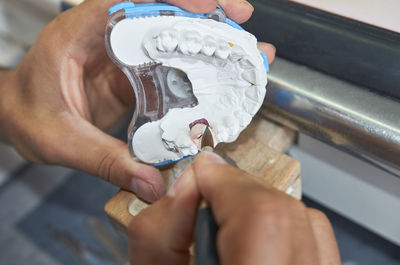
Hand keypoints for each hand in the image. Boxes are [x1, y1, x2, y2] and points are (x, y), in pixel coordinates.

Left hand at [0, 0, 274, 201]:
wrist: (14, 116)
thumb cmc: (25, 115)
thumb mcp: (61, 140)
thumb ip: (104, 160)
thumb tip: (151, 184)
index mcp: (82, 32)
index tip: (210, 4)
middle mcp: (108, 36)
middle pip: (163, 13)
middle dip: (206, 16)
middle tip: (243, 22)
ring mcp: (124, 55)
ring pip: (171, 39)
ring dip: (208, 42)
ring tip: (243, 52)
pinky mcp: (133, 75)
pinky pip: (169, 67)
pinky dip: (196, 72)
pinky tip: (220, 82)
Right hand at [128, 152, 340, 264]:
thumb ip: (162, 224)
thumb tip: (195, 181)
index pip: (261, 215)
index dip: (228, 183)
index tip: (203, 172)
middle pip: (286, 214)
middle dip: (241, 192)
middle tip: (209, 194)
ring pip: (306, 223)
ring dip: (262, 206)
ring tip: (228, 218)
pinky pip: (316, 242)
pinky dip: (284, 223)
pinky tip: (254, 235)